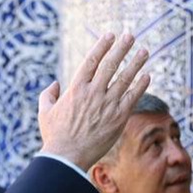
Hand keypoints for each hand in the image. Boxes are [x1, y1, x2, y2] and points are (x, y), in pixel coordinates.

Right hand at [37, 32, 150, 169]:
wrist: (67, 157)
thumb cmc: (54, 136)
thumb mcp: (45, 112)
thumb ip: (49, 95)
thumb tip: (55, 84)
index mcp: (76, 87)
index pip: (92, 59)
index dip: (102, 45)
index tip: (111, 35)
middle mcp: (94, 92)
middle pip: (111, 64)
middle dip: (122, 47)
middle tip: (130, 36)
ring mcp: (107, 104)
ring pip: (125, 78)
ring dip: (136, 62)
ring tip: (144, 51)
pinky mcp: (119, 118)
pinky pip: (133, 97)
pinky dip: (140, 85)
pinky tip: (147, 75)